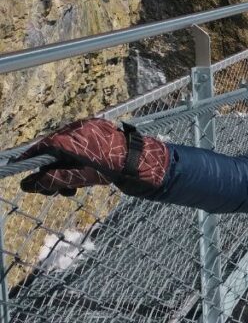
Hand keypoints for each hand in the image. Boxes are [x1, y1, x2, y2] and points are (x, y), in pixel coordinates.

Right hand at [19, 118, 168, 196]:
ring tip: (66, 191)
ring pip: (66, 154)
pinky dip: (73, 167)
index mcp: (79, 136)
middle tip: (49, 192)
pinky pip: (77, 152)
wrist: (152, 164)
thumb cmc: (122, 169)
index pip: (46, 145)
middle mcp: (83, 130)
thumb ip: (56, 180)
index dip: (31, 158)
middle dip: (49, 172)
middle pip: (54, 150)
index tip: (20, 168)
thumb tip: (28, 185)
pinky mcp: (99, 139)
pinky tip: (75, 184)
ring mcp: (92, 133)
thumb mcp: (85, 178)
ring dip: (62, 173)